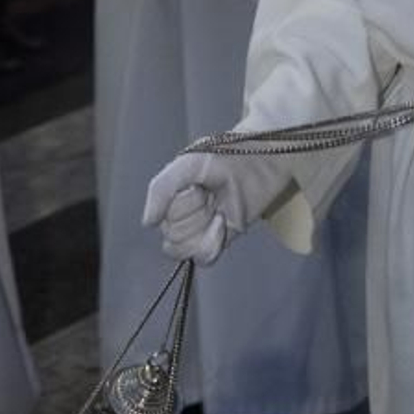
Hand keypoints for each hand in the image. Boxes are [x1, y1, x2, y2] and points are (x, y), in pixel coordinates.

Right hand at [141, 147, 289, 264]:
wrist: (265, 157)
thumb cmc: (227, 154)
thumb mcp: (189, 164)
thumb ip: (161, 189)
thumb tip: (147, 223)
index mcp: (172, 196)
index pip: (162, 220)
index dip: (180, 206)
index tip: (197, 186)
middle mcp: (184, 214)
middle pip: (172, 238)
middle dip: (194, 216)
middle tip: (211, 195)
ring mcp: (203, 228)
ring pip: (184, 250)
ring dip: (202, 230)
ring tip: (218, 209)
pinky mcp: (223, 237)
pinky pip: (203, 258)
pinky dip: (211, 244)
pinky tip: (222, 224)